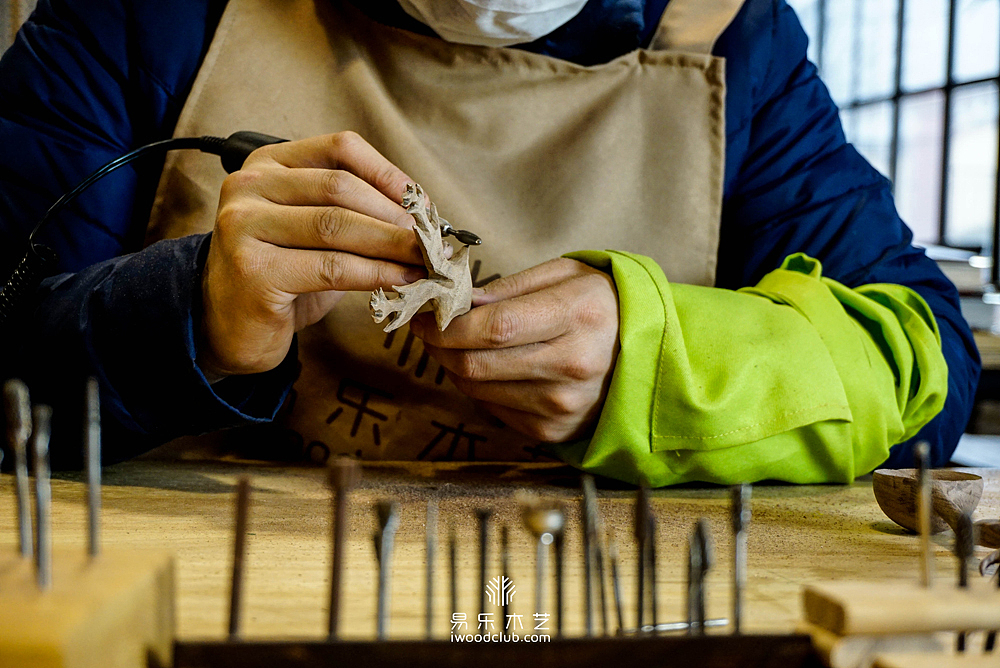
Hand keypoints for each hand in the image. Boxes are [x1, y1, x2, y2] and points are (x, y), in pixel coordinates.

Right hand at [199, 132, 425, 376]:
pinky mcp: (253, 270)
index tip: (423, 205)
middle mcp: (249, 186)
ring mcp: (244, 226)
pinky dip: (375, 274)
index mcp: (268, 163)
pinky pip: (331, 267)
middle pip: (341, 188)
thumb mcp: (316, 232)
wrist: (229, 327)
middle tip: (432, 241)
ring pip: (337, 226)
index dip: (389, 174)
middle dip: (396, 216)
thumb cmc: (283, 276)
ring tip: (425, 261)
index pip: (340, 149)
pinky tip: (402, 281)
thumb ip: (355, 212)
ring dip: (392, 245)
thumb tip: (423, 214)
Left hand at [410, 258, 619, 442]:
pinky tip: (492, 369)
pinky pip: (494, 410)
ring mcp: (563, 404)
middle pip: (477, 364)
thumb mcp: (565, 275)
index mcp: (578, 316)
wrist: (648, 353)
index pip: (495, 328)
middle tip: (432, 330)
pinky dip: (481, 388)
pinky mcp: (554, 430)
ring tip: (461, 346)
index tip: (426, 315)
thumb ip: (509, 288)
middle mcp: (573, 364)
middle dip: (440, 346)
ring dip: (455, 368)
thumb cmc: (601, 305)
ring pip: (477, 390)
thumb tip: (457, 304)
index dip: (448, 324)